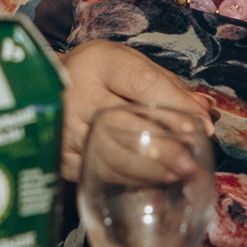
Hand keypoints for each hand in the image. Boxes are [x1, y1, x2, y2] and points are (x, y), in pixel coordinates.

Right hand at [58, 39, 213, 180]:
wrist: (41, 84)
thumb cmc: (96, 75)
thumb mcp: (127, 64)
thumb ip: (166, 84)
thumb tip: (204, 110)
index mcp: (98, 62)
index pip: (141, 82)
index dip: (173, 105)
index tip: (199, 126)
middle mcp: (77, 93)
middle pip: (124, 122)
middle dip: (163, 145)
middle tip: (190, 162)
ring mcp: (65, 127)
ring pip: (110, 153)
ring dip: (147, 168)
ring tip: (176, 175)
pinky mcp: (60, 154)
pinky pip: (98, 171)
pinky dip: (127, 180)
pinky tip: (150, 184)